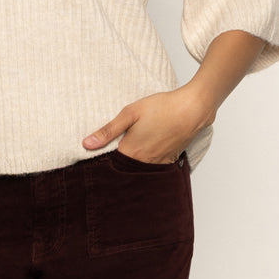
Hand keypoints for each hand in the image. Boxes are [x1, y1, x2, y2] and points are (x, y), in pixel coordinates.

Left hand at [82, 87, 214, 163]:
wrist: (192, 109)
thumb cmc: (162, 107)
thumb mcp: (130, 113)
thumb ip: (107, 131)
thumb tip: (86, 144)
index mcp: (130, 151)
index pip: (109, 165)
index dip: (100, 163)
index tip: (93, 160)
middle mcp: (143, 162)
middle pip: (123, 171)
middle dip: (115, 168)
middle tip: (107, 162)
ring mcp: (157, 163)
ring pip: (138, 171)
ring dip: (130, 167)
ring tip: (126, 158)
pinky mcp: (168, 160)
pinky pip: (152, 169)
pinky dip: (145, 166)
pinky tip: (143, 156)